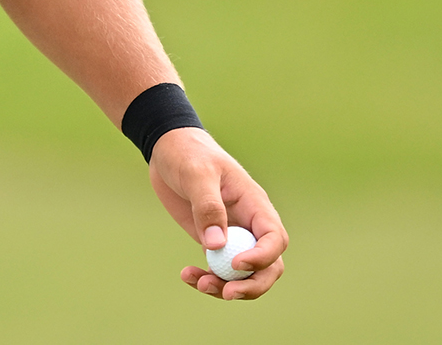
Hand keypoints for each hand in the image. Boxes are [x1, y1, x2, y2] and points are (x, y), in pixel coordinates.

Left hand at [147, 127, 286, 300]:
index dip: (263, 257)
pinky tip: (187, 275)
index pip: (274, 238)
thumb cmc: (187, 154)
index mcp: (254, 204)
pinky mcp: (212, 242)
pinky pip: (218, 270)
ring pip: (243, 274)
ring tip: (199, 282)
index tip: (236, 264)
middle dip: (252, 284)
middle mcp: (248, 224)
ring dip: (225, 286)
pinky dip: (206, 278)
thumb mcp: (197, 174)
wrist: (167, 149)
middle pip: (268, 265)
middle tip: (227, 293)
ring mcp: (232, 236)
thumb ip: (208, 206)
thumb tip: (216, 246)